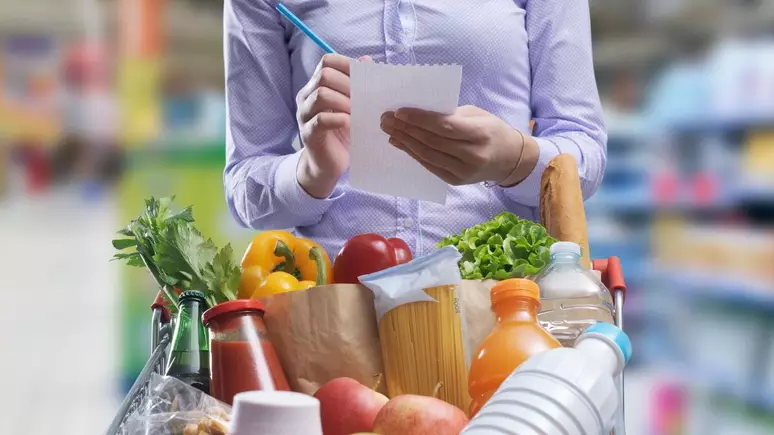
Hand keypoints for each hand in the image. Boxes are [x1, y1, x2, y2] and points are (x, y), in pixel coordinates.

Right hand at [296, 54, 369, 197]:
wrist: (329, 165)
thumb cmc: (343, 134)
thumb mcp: (353, 107)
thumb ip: (357, 84)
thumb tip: (366, 61)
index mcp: (317, 86)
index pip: (327, 62)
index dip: (346, 64)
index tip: (365, 76)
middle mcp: (307, 97)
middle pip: (324, 75)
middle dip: (348, 84)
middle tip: (364, 97)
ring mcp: (305, 115)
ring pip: (321, 95)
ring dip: (344, 101)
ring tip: (357, 112)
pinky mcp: (308, 134)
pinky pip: (320, 120)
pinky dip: (339, 119)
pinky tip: (351, 124)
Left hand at [380, 105, 528, 185]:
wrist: (510, 158)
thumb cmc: (491, 130)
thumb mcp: (477, 115)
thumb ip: (450, 115)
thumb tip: (418, 113)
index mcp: (480, 133)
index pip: (444, 126)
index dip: (419, 119)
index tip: (399, 112)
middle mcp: (472, 155)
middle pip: (432, 141)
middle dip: (406, 129)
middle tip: (386, 119)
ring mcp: (464, 171)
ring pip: (427, 155)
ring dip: (405, 142)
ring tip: (389, 130)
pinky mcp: (456, 181)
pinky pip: (430, 166)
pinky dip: (413, 154)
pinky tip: (400, 144)